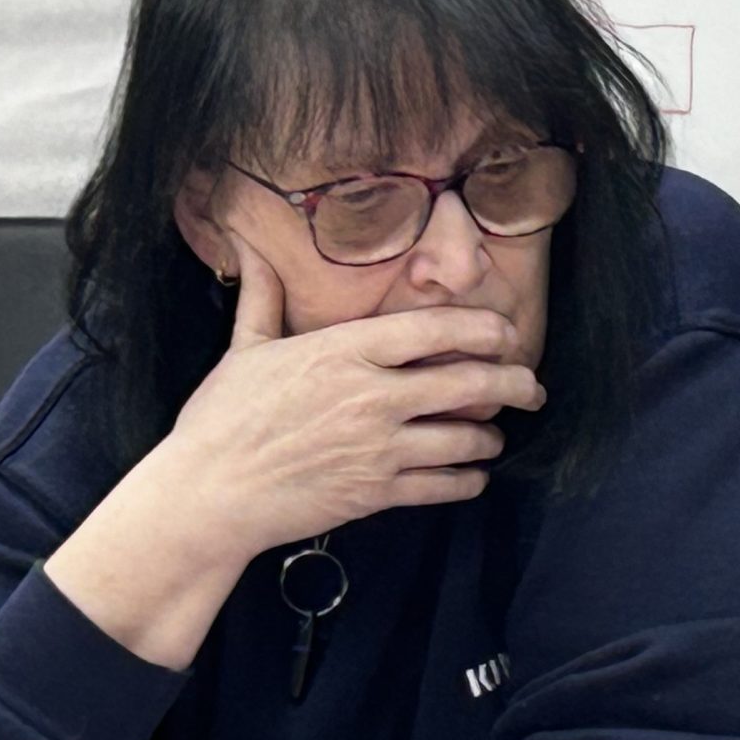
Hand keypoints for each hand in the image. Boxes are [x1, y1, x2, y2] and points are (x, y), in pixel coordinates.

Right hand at [155, 228, 545, 560]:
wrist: (208, 492)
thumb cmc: (222, 419)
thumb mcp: (243, 349)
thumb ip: (263, 298)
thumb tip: (247, 246)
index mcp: (342, 352)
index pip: (433, 329)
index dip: (482, 329)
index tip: (506, 333)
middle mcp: (370, 396)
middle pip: (469, 383)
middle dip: (515, 384)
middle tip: (532, 388)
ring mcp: (379, 448)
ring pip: (467, 438)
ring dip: (491, 437)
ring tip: (494, 435)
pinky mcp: (378, 493)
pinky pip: (446, 486)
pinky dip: (470, 480)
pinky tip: (473, 474)